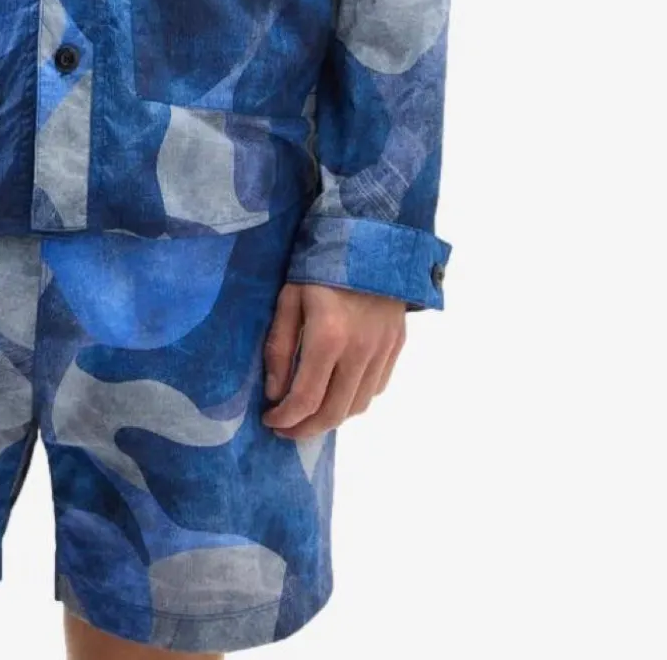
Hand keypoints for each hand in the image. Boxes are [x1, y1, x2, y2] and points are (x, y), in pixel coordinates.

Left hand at [261, 280, 404, 438]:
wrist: (371, 237)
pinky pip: (376, 389)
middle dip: (306, 428)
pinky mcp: (397, 346)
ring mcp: (383, 351)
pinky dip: (354, 399)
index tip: (270, 419)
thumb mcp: (289, 298)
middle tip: (286, 428)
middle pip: (334, 412)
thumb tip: (275, 393)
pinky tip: (336, 391)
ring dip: (331, 417)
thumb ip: (280, 347)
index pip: (306, 398)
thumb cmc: (320, 265)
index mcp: (329, 336)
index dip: (286, 418)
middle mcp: (360, 351)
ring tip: (309, 413)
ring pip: (358, 406)